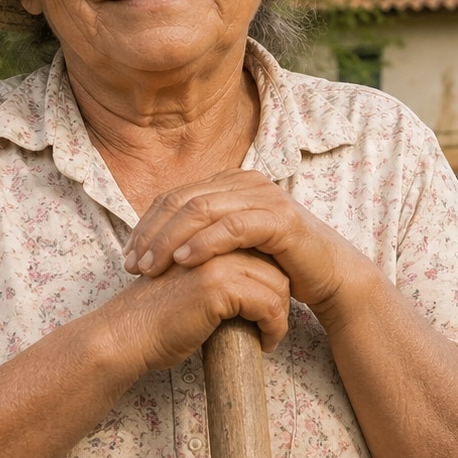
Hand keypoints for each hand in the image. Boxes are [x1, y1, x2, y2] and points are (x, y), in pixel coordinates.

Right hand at [95, 251, 291, 373]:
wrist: (126, 336)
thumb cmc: (158, 318)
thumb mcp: (193, 283)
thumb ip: (222, 272)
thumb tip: (266, 281)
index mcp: (208, 234)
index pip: (261, 249)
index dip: (272, 279)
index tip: (272, 309)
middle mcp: (214, 239)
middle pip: (275, 264)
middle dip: (280, 298)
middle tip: (273, 325)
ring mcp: (217, 259)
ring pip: (277, 284)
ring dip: (279, 316)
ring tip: (269, 335)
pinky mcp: (218, 284)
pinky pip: (268, 304)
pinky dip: (273, 327)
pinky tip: (265, 343)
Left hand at [122, 169, 374, 315]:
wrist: (329, 275)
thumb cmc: (278, 264)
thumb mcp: (234, 246)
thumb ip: (204, 235)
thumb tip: (158, 246)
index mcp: (230, 183)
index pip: (175, 196)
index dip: (146, 225)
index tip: (128, 258)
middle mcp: (246, 182)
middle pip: (183, 200)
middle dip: (152, 234)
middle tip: (133, 265)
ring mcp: (264, 197)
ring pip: (203, 210)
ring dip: (171, 239)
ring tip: (152, 267)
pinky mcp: (280, 219)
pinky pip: (233, 227)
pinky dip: (205, 243)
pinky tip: (186, 262)